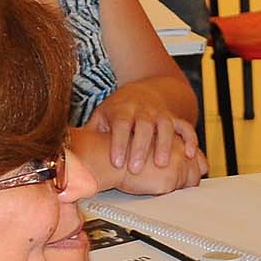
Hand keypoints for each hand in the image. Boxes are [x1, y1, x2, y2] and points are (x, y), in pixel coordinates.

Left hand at [89, 90, 205, 192]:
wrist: (144, 92)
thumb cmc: (120, 110)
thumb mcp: (103, 115)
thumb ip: (92, 132)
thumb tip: (70, 148)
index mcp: (123, 111)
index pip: (121, 126)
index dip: (119, 143)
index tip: (117, 162)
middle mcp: (143, 111)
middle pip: (144, 128)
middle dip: (141, 148)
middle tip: (137, 168)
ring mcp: (161, 114)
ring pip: (165, 128)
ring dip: (165, 146)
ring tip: (162, 164)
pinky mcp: (175, 119)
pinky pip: (185, 127)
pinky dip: (190, 140)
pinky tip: (190, 154)